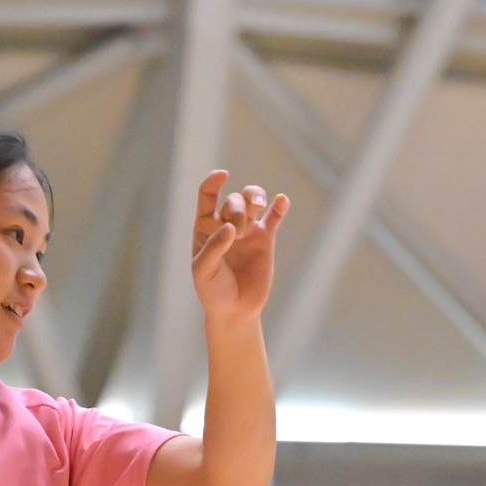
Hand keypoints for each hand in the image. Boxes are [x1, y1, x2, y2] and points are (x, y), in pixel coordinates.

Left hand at [188, 170, 288, 324]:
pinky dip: (279, 207)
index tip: (222, 175)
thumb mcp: (204, 271)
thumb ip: (213, 247)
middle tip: (237, 233)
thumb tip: (230, 227)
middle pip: (233, 200)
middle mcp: (226, 224)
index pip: (207, 196)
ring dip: (255, 196)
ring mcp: (247, 230)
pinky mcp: (265, 239)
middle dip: (237, 209)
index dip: (213, 181)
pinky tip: (281, 201)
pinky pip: (274, 217)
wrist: (235, 310)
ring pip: (252, 201)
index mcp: (205, 227)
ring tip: (258, 206)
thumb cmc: (212, 291)